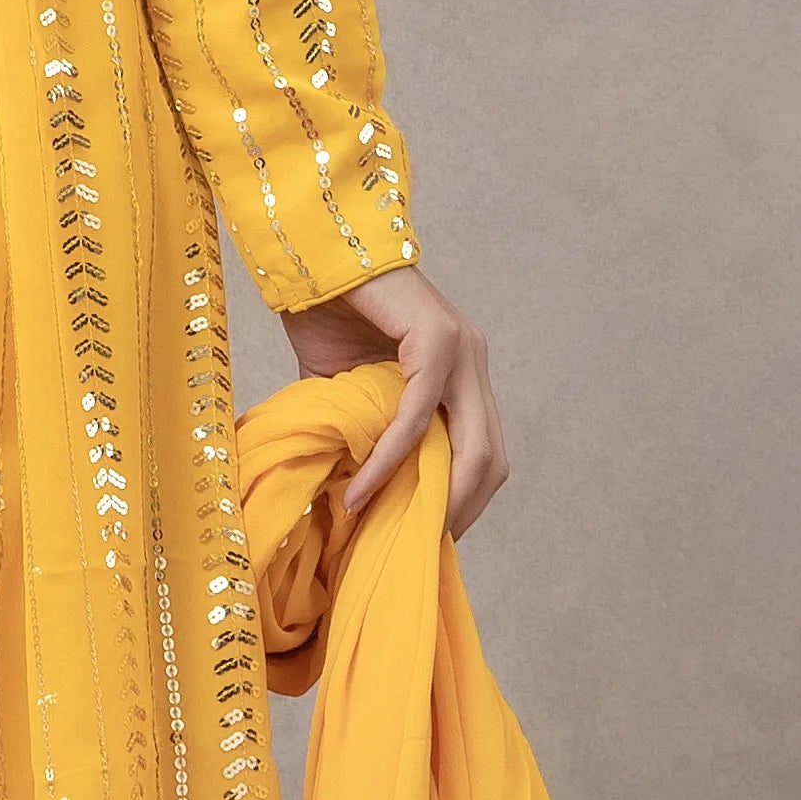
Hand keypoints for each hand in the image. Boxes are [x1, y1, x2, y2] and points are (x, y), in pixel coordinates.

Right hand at [283, 260, 507, 539]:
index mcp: (461, 373)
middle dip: (459, 513)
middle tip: (415, 547)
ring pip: (472, 445)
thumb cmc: (324, 314)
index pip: (486, 454)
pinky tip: (360, 489)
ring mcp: (461, 348)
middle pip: (494, 460)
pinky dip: (391, 459)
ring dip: (434, 497)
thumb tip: (346, 494)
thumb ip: (362, 432)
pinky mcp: (434, 337)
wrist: (306, 252)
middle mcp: (472, 360)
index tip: (422, 538)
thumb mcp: (347, 391)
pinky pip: (418, 415)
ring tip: (389, 528)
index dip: (462, 503)